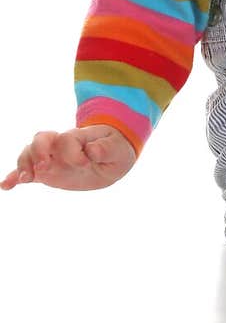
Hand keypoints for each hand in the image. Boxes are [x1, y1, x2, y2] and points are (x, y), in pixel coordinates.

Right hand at [1, 125, 136, 191]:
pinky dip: (14, 177)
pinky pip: (27, 172)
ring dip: (24, 165)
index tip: (85, 163)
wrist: (110, 156)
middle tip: (44, 167)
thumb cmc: (114, 150)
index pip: (67, 139)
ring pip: (29, 154)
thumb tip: (93, 150)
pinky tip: (6, 186)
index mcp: (78, 137)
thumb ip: (106, 148)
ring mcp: (52, 158)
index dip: (72, 152)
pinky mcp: (46, 172)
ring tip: (26, 179)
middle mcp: (61, 145)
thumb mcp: (118, 149)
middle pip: (40, 139)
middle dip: (38, 151)